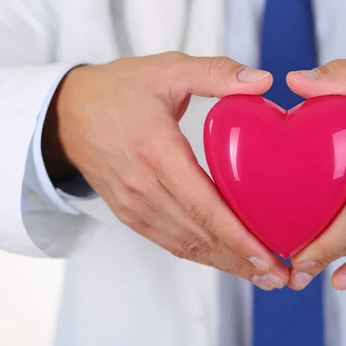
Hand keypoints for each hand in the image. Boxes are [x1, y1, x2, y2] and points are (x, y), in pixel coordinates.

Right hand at [42, 52, 288, 289]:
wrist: (66, 114)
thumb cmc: (119, 90)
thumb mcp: (167, 69)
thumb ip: (216, 73)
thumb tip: (264, 81)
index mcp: (156, 151)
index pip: (202, 204)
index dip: (236, 235)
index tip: (266, 254)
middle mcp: (143, 186)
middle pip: (199, 234)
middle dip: (241, 259)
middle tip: (280, 276)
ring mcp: (134, 205)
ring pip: (186, 245)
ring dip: (225, 264)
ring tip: (262, 277)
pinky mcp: (131, 214)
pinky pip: (170, 242)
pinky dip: (201, 256)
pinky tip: (226, 262)